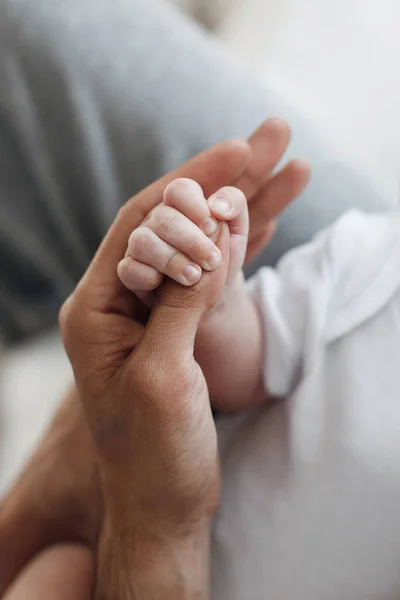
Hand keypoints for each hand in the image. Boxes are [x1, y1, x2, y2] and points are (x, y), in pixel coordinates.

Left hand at [0, 119, 309, 594]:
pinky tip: (266, 219)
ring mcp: (151, 313)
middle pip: (169, 224)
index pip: (140, 224)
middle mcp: (118, 302)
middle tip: (264, 142)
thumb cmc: (152, 453)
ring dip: (237, 208)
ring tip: (282, 169)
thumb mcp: (162, 377)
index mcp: (95, 308)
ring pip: (197, 244)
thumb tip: (203, 232)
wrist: (163, 502)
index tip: (235, 155)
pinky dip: (241, 246)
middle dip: (217, 184)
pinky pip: (211, 274)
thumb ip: (179, 303)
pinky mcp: (179, 328)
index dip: (188, 185)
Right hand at [118, 179, 248, 302]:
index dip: (195, 206)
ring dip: (171, 259)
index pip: (179, 190)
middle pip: (162, 217)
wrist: (212, 294)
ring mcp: (140, 245)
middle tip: (212, 261)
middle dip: (191, 241)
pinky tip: (165, 286)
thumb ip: (233, 205)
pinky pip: (128, 268)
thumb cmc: (221, 257)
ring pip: (141, 241)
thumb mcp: (237, 231)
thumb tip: (217, 206)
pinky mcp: (131, 272)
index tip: (212, 227)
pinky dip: (148, 277)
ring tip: (194, 277)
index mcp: (183, 206)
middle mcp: (157, 221)